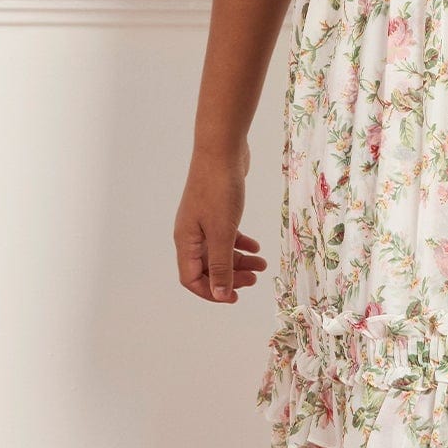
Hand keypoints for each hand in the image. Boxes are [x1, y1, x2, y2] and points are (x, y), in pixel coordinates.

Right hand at [174, 141, 267, 303]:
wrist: (221, 150)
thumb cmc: (218, 190)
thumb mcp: (221, 232)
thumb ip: (220, 265)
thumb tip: (220, 295)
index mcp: (185, 241)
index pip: (192, 279)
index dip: (211, 292)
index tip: (234, 297)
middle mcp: (190, 233)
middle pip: (207, 267)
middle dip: (230, 277)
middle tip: (254, 280)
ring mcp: (202, 221)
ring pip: (219, 251)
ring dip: (239, 261)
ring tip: (262, 264)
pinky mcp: (216, 210)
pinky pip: (226, 235)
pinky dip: (240, 243)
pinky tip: (256, 245)